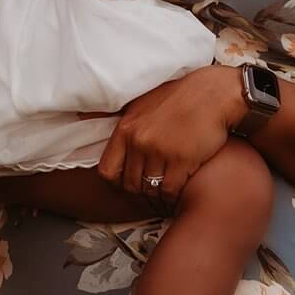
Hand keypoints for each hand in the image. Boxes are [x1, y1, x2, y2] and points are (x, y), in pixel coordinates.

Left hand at [96, 65, 244, 207]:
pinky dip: (172, 198)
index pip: (107, 170)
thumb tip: (80, 113)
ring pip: (150, 190)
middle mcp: (139, 140)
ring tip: (164, 200)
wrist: (214, 94)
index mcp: (126, 127)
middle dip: (140, 194)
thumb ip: (121, 119)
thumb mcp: (142, 102)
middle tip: (151, 196)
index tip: (130, 184)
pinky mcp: (181, 159)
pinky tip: (178, 195)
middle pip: (130, 184)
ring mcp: (160, 150)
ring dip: (157, 199)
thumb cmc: (180, 98)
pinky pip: (170, 191)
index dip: (118, 183)